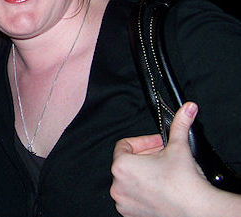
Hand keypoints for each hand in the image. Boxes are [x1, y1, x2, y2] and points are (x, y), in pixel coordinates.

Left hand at [110, 102, 212, 216]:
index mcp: (122, 165)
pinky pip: (132, 197)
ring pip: (130, 180)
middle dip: (145, 156)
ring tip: (162, 172)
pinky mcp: (131, 214)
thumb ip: (179, 124)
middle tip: (163, 155)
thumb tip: (187, 109)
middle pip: (128, 163)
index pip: (124, 145)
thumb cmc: (183, 182)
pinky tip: (159, 188)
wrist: (197, 210)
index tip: (157, 143)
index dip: (143, 141)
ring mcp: (123, 201)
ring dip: (143, 174)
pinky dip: (143, 191)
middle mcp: (117, 184)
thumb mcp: (179, 146)